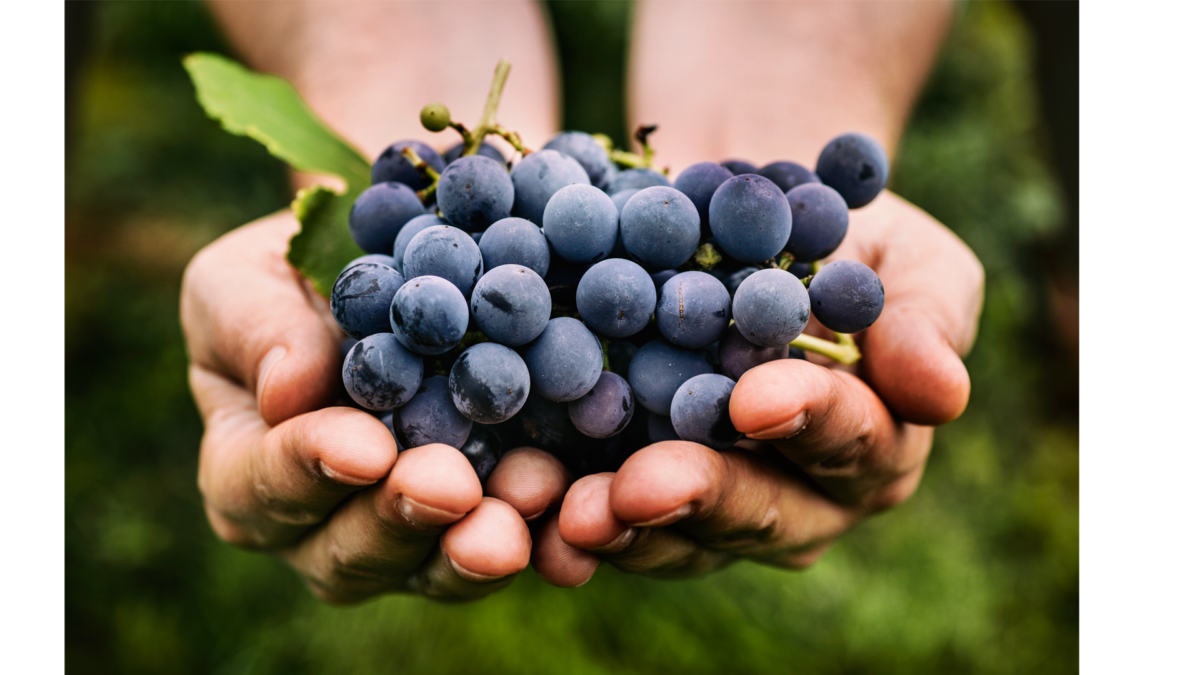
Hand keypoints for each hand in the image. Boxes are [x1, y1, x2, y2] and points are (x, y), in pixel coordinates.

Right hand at [181, 212, 553, 602]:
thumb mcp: (249, 276)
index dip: (309, 470)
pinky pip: (516, 547)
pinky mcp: (487, 525)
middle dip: (404, 520)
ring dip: (480, 543)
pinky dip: (548, 535)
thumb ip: (255, 329)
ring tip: (529, 495)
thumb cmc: (298, 273)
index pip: (260, 487)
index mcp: (247, 472)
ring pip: (434, 569)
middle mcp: (322, 528)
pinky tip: (576, 511)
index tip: (365, 446)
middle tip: (453, 486)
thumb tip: (287, 392)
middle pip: (349, 553)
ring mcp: (408, 540)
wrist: (392, 268)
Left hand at [535, 191, 984, 584]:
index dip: (809, 420)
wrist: (726, 216)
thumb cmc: (828, 228)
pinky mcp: (631, 489)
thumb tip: (943, 392)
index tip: (757, 396)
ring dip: (619, 528)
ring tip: (568, 512)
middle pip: (759, 513)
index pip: (850, 440)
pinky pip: (604, 519)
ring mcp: (710, 501)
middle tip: (640, 487)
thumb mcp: (898, 250)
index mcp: (873, 442)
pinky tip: (522, 507)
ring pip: (676, 536)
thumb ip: (925, 316)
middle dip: (701, 498)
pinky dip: (563, 517)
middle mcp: (798, 494)